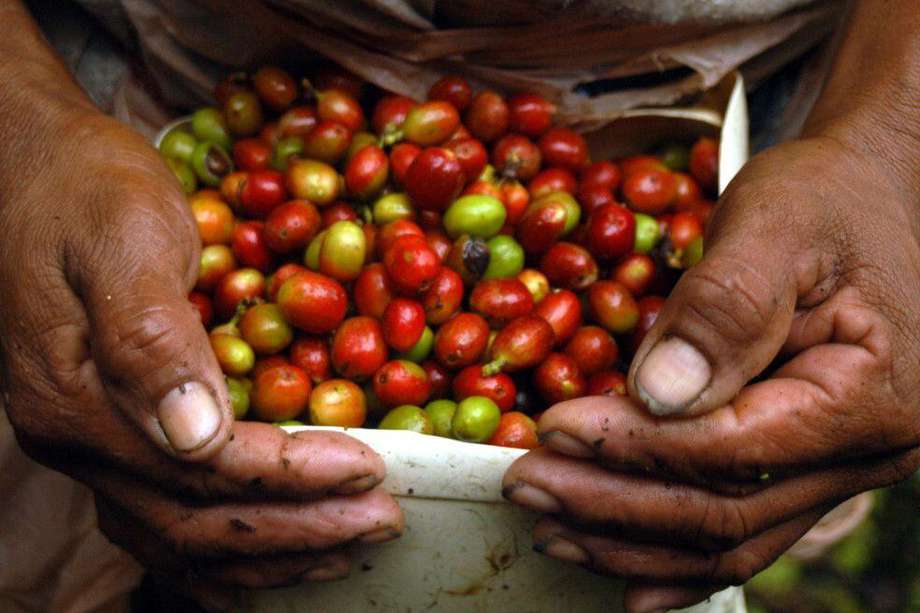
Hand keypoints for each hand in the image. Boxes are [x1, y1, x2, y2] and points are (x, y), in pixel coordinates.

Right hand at [0, 109, 401, 608]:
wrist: (34, 167)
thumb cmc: (88, 189)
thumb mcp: (126, 239)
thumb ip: (151, 337)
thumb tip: (193, 434)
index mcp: (77, 396)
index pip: (201, 466)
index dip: (292, 475)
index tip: (368, 468)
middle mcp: (76, 441)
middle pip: (195, 521)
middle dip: (299, 528)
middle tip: (383, 519)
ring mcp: (89, 447)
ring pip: (180, 538)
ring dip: (272, 551)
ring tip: (349, 541)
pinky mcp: (110, 437)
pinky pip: (166, 521)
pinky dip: (229, 548)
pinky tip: (280, 546)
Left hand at [502, 137, 919, 611]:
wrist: (871, 199)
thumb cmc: (827, 199)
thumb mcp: (777, 224)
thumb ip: (724, 307)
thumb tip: (658, 394)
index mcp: (871, 393)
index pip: (732, 447)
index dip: (633, 448)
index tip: (554, 430)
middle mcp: (867, 452)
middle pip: (725, 511)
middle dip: (612, 505)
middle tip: (526, 486)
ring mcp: (841, 470)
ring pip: (729, 537)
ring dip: (630, 541)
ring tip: (550, 526)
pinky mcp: (806, 467)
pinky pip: (744, 529)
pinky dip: (675, 556)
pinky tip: (621, 575)